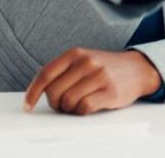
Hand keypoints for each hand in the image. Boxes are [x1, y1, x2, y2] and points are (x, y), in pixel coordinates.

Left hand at [23, 48, 161, 114]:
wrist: (137, 69)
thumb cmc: (104, 68)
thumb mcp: (82, 61)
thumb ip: (63, 72)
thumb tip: (39, 92)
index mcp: (75, 53)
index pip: (46, 74)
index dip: (33, 92)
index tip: (27, 106)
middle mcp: (86, 62)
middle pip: (55, 92)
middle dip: (56, 104)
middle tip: (64, 105)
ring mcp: (99, 76)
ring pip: (69, 102)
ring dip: (70, 109)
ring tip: (79, 104)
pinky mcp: (110, 91)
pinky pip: (84, 108)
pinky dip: (82, 111)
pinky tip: (89, 106)